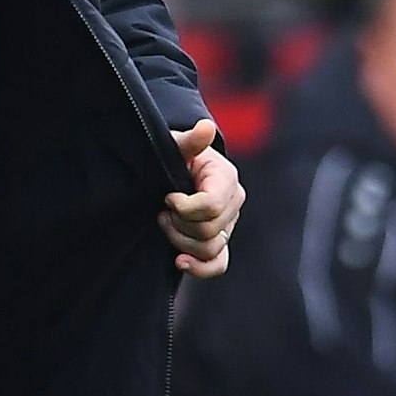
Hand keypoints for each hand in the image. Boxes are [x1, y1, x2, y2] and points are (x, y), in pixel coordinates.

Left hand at [159, 119, 243, 278]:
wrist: (172, 170)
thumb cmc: (174, 155)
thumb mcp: (176, 145)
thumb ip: (189, 142)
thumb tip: (206, 128)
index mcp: (226, 178)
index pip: (211, 206)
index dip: (184, 207)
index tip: (167, 197)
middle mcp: (233, 202)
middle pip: (209, 231)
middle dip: (179, 224)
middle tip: (162, 209)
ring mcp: (228, 225)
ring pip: (209, 249)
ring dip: (180, 241)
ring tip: (165, 222)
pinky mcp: (220, 241)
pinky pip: (218, 264)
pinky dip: (201, 268)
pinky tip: (180, 262)